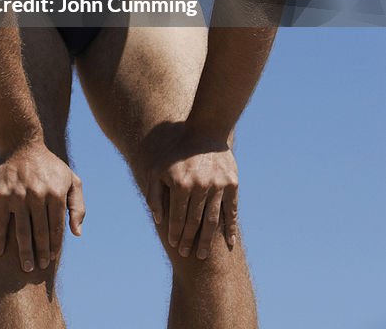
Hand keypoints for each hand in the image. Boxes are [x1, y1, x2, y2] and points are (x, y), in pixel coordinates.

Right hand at [0, 141, 84, 271]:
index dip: (55, 246)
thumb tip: (76, 234)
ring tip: (26, 267)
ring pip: (22, 231)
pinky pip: (1, 222)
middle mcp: (38, 195)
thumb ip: (77, 206)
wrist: (21, 143)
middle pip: (40, 233)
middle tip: (38, 268)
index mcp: (56, 193)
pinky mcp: (2, 194)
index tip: (52, 258)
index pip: (57, 228)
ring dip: (24, 252)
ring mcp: (19, 195)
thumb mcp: (70, 180)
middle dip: (41, 253)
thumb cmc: (49, 165)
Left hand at [143, 127, 237, 260]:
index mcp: (181, 184)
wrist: (205, 131)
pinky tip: (229, 242)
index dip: (175, 232)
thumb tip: (158, 219)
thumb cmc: (177, 152)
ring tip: (203, 255)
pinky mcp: (232, 184)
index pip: (177, 216)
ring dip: (208, 240)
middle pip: (194, 222)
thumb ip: (153, 194)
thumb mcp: (157, 168)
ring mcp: (218, 186)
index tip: (174, 245)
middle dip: (189, 240)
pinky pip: (231, 210)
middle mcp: (200, 187)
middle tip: (187, 254)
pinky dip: (230, 227)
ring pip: (212, 220)